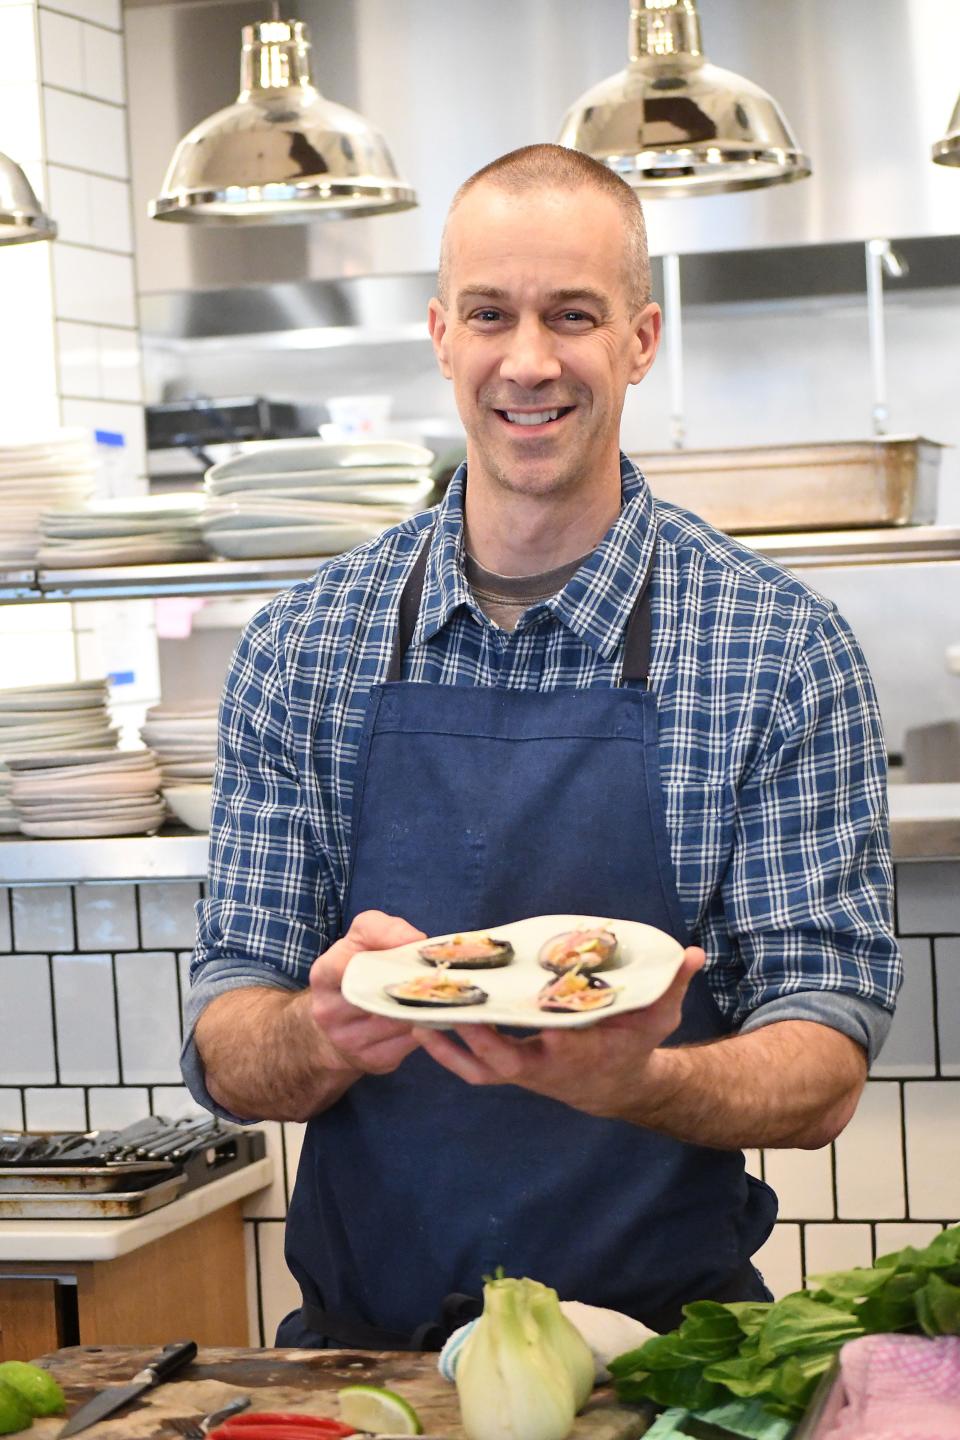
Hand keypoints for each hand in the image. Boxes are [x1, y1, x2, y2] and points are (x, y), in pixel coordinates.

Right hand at [308, 909, 426, 1076]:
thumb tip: (416, 941)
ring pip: (403, 1017)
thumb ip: (381, 929)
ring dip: (427, 1003)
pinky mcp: (374, 1060)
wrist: (334, 1032)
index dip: (386, 948)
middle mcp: (330, 1012)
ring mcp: (351, 1040)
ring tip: (441, 989)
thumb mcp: (357, 943)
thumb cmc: (354, 975)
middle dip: (416, 979)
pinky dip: (428, 1025)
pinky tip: (432, 1012)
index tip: (414, 942)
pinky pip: (412, 1041)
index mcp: (323, 976)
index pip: (347, 962)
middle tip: (439, 968)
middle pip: (384, 991)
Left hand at [413, 947, 704, 1119]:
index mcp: (577, 1051)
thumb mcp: (659, 1013)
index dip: (527, 1031)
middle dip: (471, 1036)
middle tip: (443, 1004)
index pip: (550, 1042)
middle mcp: (544, 1065)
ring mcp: (523, 1071)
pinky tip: (423, 1025)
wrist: (618, 1084)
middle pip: (500, 1059)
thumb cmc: (635, 1043)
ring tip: (415, 1014)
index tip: (502, 1010)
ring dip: (447, 1045)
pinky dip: (448, 1051)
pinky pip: (473, 1067)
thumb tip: (693, 954)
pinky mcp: (508, 1069)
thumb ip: (671, 983)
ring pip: (479, 1067)